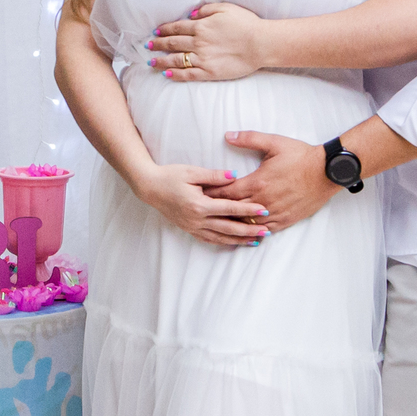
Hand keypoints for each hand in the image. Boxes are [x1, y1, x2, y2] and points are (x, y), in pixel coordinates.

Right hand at [137, 163, 269, 247]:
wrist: (150, 187)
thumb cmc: (171, 176)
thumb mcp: (193, 172)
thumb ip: (215, 176)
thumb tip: (235, 175)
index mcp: (199, 204)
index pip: (229, 208)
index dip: (248, 210)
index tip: (264, 209)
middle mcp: (197, 219)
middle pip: (228, 228)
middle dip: (249, 230)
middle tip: (266, 232)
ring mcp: (193, 226)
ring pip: (220, 237)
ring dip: (239, 240)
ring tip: (256, 241)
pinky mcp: (189, 229)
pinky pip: (209, 239)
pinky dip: (224, 242)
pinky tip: (235, 243)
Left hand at [148, 4, 267, 81]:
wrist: (260, 43)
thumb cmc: (246, 23)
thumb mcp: (225, 8)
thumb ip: (206, 9)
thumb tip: (191, 14)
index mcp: (201, 26)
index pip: (176, 28)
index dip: (164, 30)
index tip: (155, 32)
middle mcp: (198, 42)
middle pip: (172, 43)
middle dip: (158, 44)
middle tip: (147, 46)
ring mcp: (203, 58)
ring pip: (176, 59)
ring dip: (161, 60)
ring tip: (151, 61)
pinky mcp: (209, 72)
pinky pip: (188, 74)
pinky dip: (176, 74)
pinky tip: (167, 74)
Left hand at [214, 132, 332, 231]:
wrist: (327, 171)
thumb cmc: (301, 156)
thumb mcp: (275, 142)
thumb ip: (249, 139)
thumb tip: (228, 135)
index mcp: (257, 182)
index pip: (226, 192)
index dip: (212, 193)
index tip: (199, 194)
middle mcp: (263, 201)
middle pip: (233, 210)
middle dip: (217, 209)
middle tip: (203, 210)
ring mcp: (275, 213)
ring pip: (247, 223)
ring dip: (233, 223)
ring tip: (219, 223)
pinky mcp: (286, 220)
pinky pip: (264, 230)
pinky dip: (252, 231)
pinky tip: (244, 232)